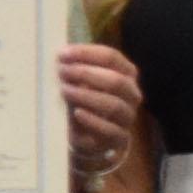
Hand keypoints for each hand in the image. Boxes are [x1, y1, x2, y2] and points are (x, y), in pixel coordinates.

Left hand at [60, 43, 143, 178]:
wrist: (91, 139)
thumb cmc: (85, 104)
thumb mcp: (81, 84)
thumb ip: (75, 70)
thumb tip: (60, 56)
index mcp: (126, 74)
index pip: (112, 57)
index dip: (87, 53)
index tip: (63, 54)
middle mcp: (131, 95)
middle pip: (116, 80)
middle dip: (87, 74)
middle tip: (62, 71)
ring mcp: (127, 117)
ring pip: (114, 105)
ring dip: (87, 96)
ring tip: (65, 91)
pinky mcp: (119, 138)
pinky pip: (110, 129)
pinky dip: (92, 120)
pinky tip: (77, 113)